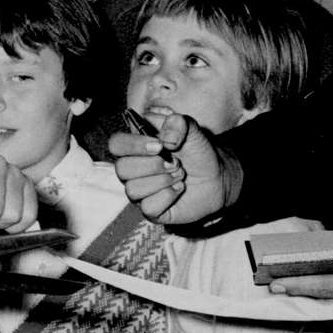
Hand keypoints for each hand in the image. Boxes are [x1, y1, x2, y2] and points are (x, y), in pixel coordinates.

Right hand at [109, 113, 231, 225]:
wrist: (216, 175)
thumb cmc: (197, 151)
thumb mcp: (191, 128)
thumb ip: (177, 122)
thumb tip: (164, 139)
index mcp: (136, 146)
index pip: (116, 144)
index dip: (134, 145)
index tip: (159, 145)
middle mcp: (132, 170)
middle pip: (121, 168)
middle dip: (153, 165)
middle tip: (176, 162)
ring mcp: (140, 192)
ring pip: (133, 189)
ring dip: (163, 180)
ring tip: (180, 174)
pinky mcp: (151, 210)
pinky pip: (149, 206)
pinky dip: (168, 196)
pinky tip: (179, 189)